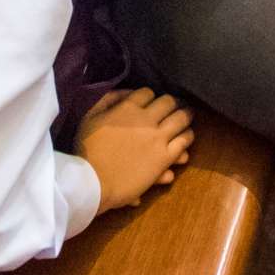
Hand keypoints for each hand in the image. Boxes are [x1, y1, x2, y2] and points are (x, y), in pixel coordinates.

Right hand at [77, 86, 194, 208]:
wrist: (94, 182)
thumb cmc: (87, 150)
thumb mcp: (90, 117)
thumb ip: (108, 100)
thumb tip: (127, 94)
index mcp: (128, 107)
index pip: (147, 93)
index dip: (150, 97)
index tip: (151, 103)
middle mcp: (147, 119)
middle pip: (169, 102)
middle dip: (172, 104)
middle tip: (174, 108)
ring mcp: (158, 137)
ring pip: (181, 119)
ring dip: (185, 117)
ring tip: (186, 120)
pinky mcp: (165, 157)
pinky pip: (183, 142)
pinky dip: (187, 138)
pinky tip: (185, 141)